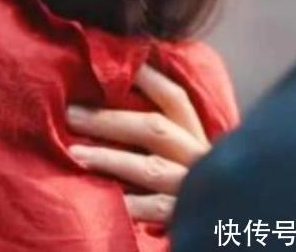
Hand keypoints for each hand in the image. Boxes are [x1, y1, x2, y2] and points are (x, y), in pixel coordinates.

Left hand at [66, 64, 210, 222]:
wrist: (225, 232)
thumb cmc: (184, 184)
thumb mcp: (180, 153)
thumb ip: (156, 133)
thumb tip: (106, 103)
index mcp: (197, 136)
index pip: (174, 98)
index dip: (146, 77)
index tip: (113, 62)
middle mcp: (198, 157)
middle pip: (154, 128)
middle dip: (108, 119)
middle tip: (69, 114)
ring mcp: (193, 188)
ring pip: (150, 168)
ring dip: (109, 158)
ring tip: (74, 154)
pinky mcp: (185, 217)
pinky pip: (153, 209)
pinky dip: (127, 204)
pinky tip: (102, 198)